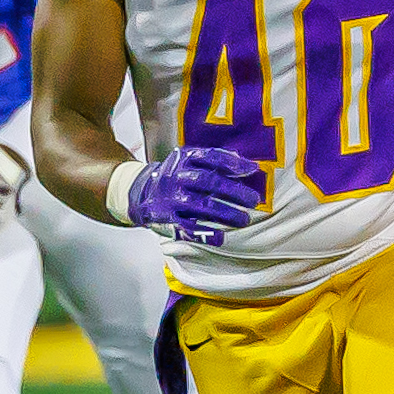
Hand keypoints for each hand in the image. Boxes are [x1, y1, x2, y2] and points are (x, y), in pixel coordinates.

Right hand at [128, 147, 265, 245]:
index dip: (233, 163)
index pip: (211, 157)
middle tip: (253, 200)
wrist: (141, 191)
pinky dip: (204, 233)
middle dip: (234, 191)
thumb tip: (246, 165)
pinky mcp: (166, 216)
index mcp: (185, 158)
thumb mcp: (189, 161)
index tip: (252, 169)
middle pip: (208, 181)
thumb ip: (215, 162)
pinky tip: (220, 237)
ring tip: (243, 219)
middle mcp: (178, 175)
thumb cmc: (176, 176)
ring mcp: (171, 197)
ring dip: (225, 213)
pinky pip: (187, 226)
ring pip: (201, 204)